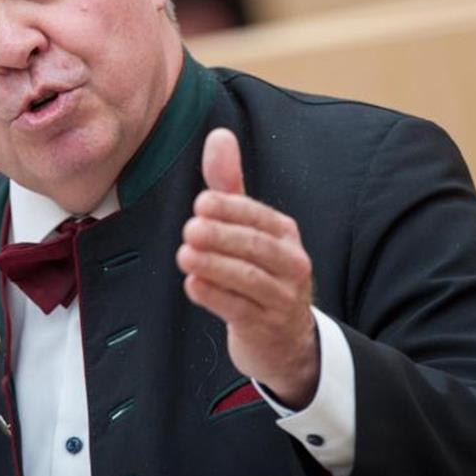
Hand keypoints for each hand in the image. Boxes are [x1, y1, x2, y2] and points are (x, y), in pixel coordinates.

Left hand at [176, 128, 319, 408]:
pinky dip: (215, 297)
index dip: (232, 209)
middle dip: (222, 237)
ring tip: (185, 255)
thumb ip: (229, 185)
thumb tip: (218, 134)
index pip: (260, 217)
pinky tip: (193, 286)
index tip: (201, 202)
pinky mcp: (264, 328)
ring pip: (248, 280)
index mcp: (284, 234)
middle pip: (256, 248)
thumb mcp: (247, 228)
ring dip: (215, 266)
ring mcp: (280, 298)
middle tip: (190, 228)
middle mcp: (290, 264)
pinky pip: (240, 310)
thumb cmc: (259, 272)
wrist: (285, 340)